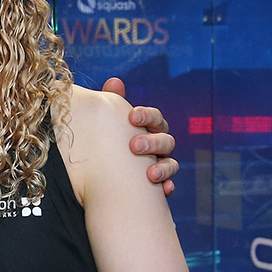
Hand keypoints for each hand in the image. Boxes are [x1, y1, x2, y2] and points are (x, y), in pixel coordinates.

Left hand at [102, 78, 177, 196]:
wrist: (100, 176)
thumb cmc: (107, 142)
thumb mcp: (107, 123)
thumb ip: (113, 103)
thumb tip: (115, 81)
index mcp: (147, 128)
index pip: (155, 118)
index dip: (147, 115)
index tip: (132, 116)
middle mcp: (158, 146)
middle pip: (165, 140)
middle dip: (152, 142)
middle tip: (134, 146)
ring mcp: (160, 165)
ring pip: (171, 163)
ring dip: (163, 167)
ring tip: (150, 174)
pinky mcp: (158, 186)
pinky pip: (169, 186)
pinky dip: (168, 187)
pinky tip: (163, 190)